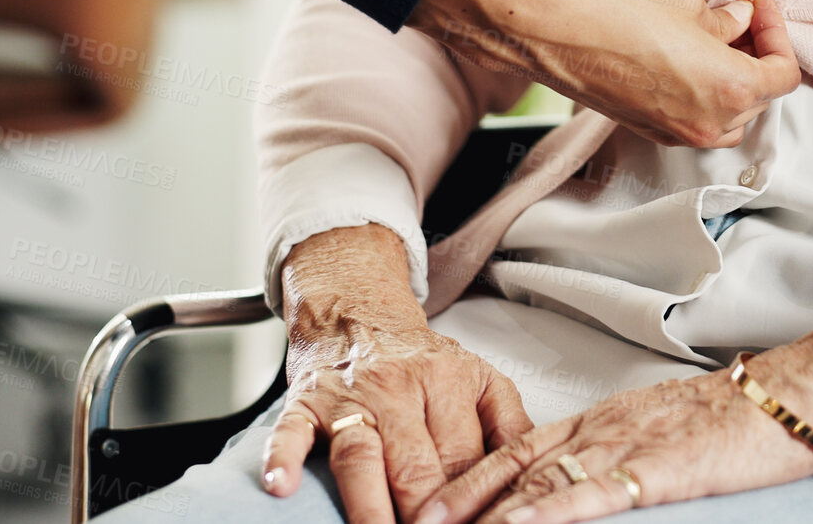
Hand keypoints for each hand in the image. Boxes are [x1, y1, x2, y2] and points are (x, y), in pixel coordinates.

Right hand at [263, 226, 536, 523]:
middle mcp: (402, 387)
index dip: (472, 506)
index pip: (467, 460)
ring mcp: (352, 396)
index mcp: (452, 382)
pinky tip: (281, 486)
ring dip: (370, 508)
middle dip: (426, 517)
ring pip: (363, 458)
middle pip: (418, 467)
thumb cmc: (420, 359)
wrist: (356, 309)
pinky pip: (292, 431)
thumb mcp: (478, 379)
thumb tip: (530, 479)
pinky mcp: (307, 401)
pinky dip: (285, 457)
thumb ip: (508, 426)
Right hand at [411, 0, 800, 146]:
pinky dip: (701, 92)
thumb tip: (738, 23)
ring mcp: (674, 133)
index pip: (784, 74)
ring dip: (731, 80)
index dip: (778, 35)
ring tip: (713, 39)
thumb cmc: (611, 8)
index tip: (759, 9)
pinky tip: (683, 55)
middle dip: (756, 57)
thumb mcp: (684, 0)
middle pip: (759, 98)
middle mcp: (707, 123)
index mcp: (730, 90)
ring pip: (728, 115)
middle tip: (740, 19)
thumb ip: (723, 19)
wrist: (548, 28)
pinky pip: (693, 118)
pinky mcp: (646, 129)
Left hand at [412, 364, 812, 523]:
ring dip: (483, 512)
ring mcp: (622, 446)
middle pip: (509, 466)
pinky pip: (585, 494)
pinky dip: (540, 513)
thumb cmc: (738, 417)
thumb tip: (591, 481)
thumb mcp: (663, 430)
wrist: (791, 393)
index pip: (516, 449)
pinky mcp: (653, 468)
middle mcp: (599, 429)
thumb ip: (621, 453)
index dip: (467, 478)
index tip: (429, 504)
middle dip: (456, 499)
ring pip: (535, 482)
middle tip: (409, 521)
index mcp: (600, 419)